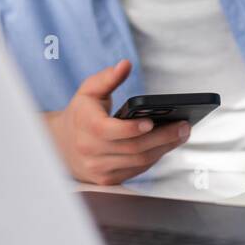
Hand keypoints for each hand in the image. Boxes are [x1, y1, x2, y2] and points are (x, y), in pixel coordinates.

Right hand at [44, 59, 190, 185]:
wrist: (61, 146)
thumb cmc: (81, 114)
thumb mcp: (88, 91)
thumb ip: (107, 78)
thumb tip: (125, 65)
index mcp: (85, 126)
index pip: (110, 131)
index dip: (132, 128)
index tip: (152, 121)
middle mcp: (91, 151)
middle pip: (133, 149)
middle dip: (162, 138)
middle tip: (183, 126)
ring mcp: (99, 168)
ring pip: (138, 162)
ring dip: (164, 149)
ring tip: (182, 134)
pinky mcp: (108, 179)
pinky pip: (137, 170)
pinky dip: (154, 158)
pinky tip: (167, 145)